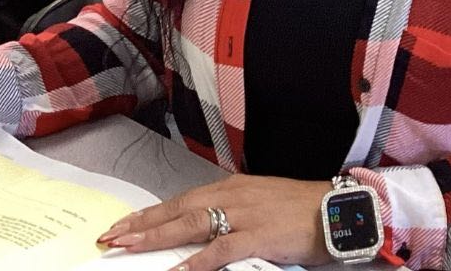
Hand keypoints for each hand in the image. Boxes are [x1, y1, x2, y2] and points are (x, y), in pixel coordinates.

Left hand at [97, 174, 335, 270]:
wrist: (339, 210)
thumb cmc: (303, 211)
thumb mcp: (262, 207)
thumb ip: (233, 217)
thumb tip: (205, 235)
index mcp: (233, 188)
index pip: (182, 201)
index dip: (151, 215)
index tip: (125, 225)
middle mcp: (233, 196)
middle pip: (178, 210)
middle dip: (142, 225)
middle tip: (111, 237)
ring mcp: (244, 214)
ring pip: (190, 224)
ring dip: (156, 236)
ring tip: (128, 247)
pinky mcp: (257, 235)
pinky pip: (219, 250)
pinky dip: (194, 262)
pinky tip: (175, 270)